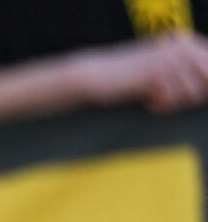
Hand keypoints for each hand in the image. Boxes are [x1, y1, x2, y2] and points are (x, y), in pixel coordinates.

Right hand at [73, 32, 207, 111]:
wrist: (96, 75)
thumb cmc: (127, 76)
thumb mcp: (160, 69)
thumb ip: (186, 74)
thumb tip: (205, 91)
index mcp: (184, 42)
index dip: (202, 86)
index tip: (179, 95)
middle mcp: (181, 47)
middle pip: (206, 82)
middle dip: (190, 97)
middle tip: (168, 99)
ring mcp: (170, 59)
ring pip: (192, 93)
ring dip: (174, 103)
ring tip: (155, 100)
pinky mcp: (156, 74)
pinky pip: (173, 99)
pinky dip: (161, 106)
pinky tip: (147, 101)